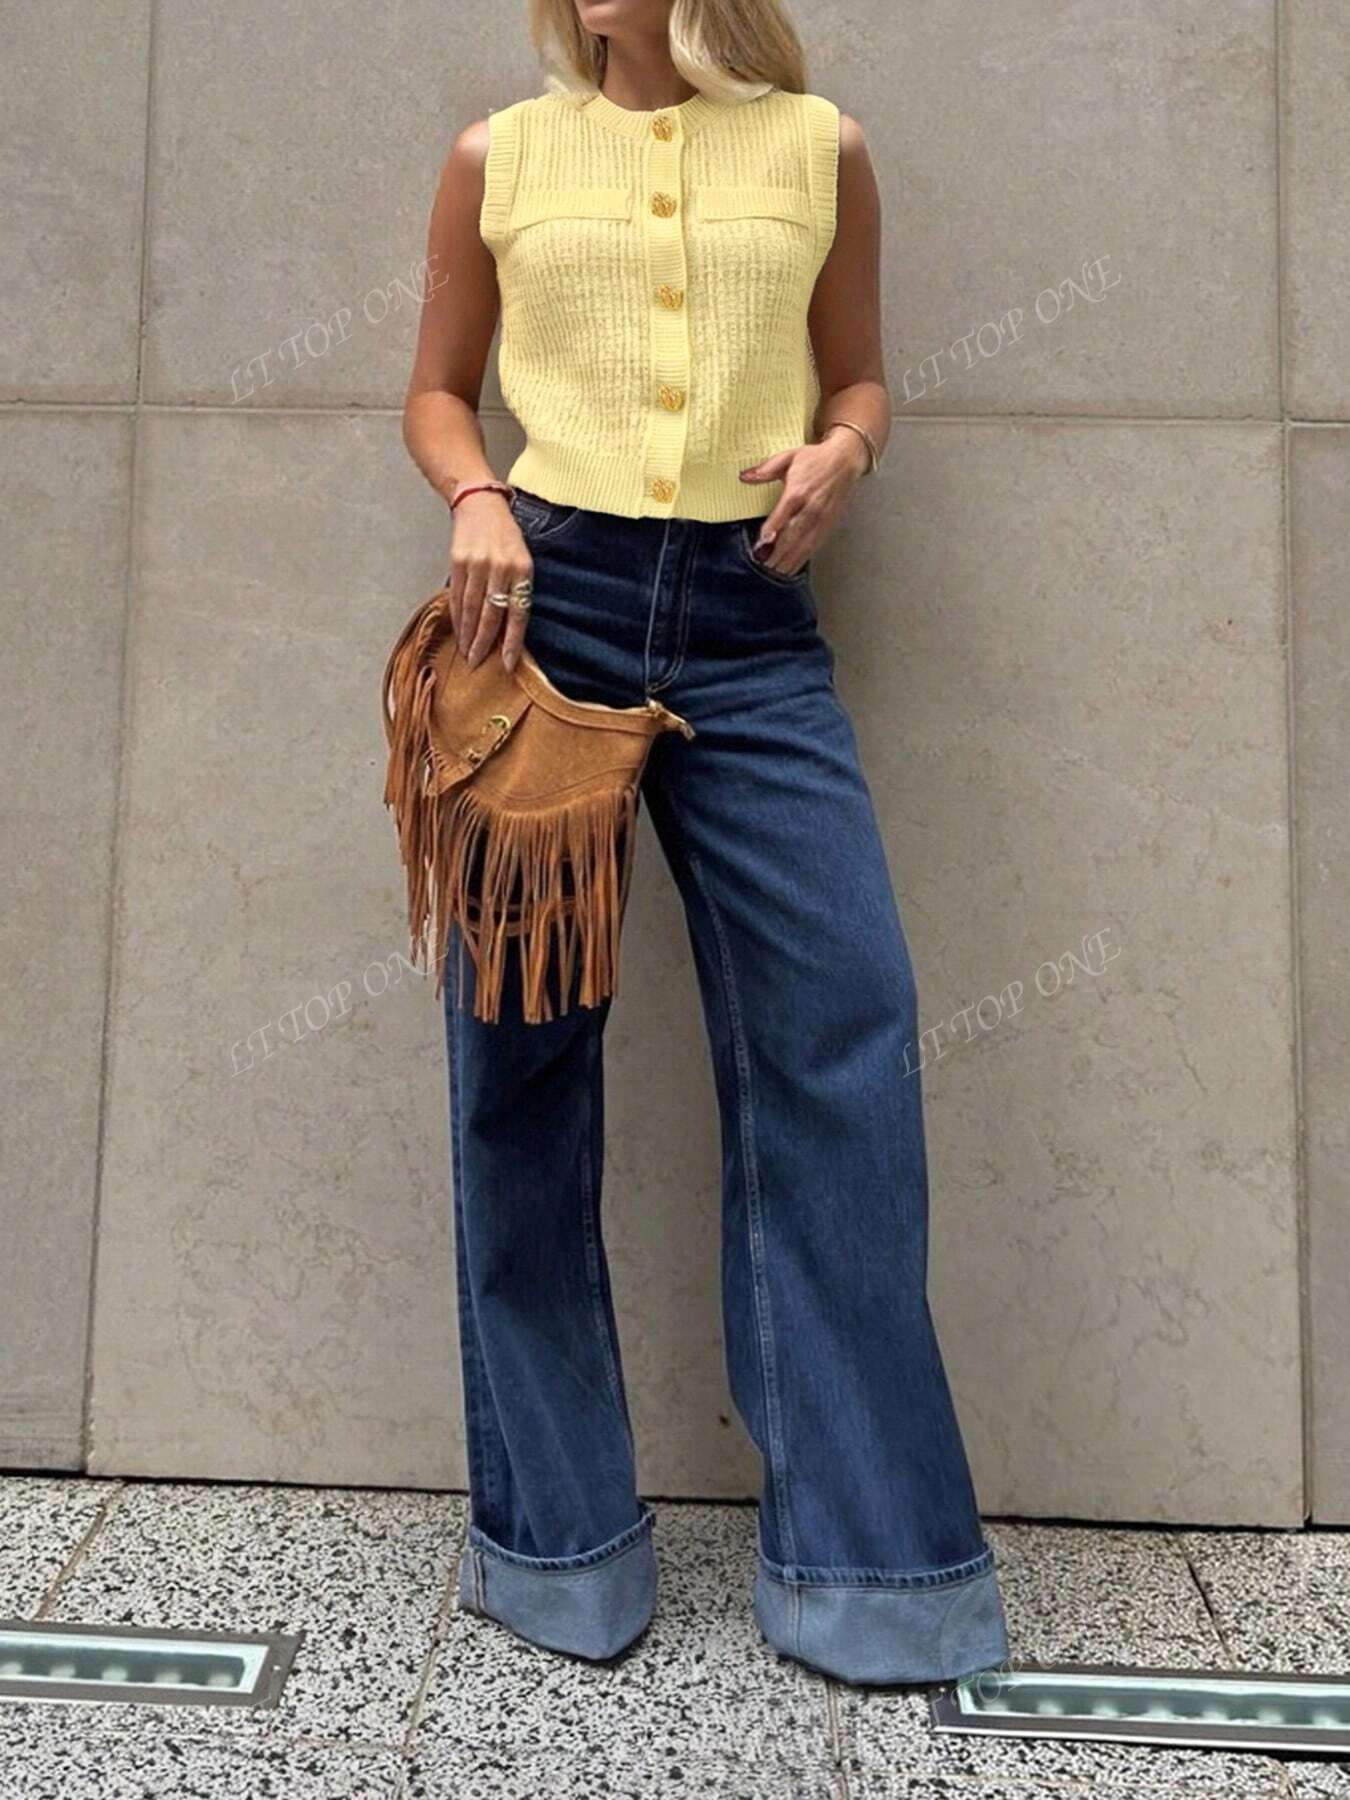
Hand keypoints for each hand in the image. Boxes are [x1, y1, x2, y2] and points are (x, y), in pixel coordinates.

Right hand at [445, 490, 532, 672]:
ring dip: (468, 635)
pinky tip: (458, 631)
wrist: (481, 504)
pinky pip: (457, 596)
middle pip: (491, 615)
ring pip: (472, 609)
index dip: (512, 641)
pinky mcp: (458, 561)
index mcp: (523, 569)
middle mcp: (501, 568)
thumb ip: (517, 591)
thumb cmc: (505, 537)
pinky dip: (457, 617)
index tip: (507, 664)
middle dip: (484, 643)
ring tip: (466, 653)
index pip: (519, 613)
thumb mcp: (521, 560)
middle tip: (478, 663)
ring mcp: (478, 564)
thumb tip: (506, 631)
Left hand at [738, 426, 870, 576]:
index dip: (770, 532)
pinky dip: (803, 558)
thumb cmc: (816, 459)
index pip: (781, 515)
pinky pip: (815, 545)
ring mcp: (822, 518)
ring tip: (776, 571)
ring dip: (790, 559)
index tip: (760, 545)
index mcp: (798, 491)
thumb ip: (765, 469)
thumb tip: (744, 476)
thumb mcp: (788, 457)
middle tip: (764, 564)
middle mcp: (811, 507)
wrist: (846, 460)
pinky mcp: (829, 525)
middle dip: (778, 552)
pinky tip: (793, 566)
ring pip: (804, 544)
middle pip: (793, 535)